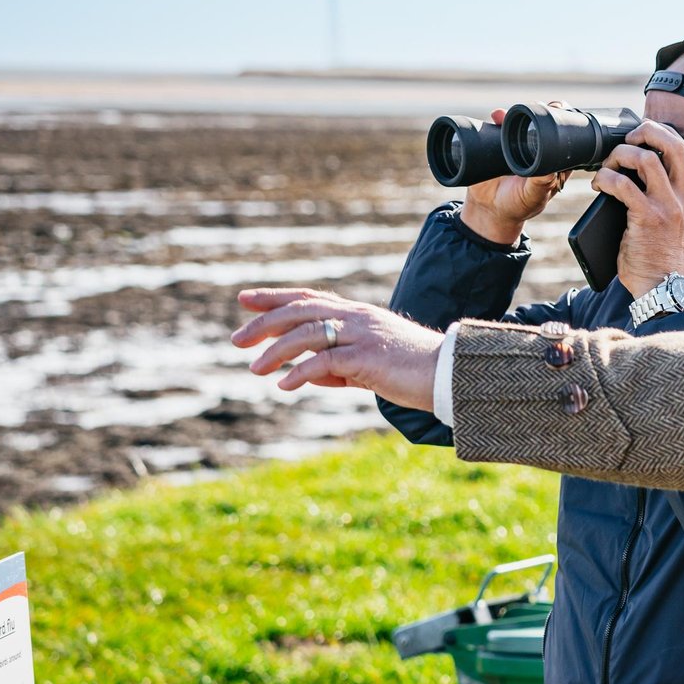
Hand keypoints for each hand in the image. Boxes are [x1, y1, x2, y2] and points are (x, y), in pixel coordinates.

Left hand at [231, 288, 442, 412]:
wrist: (447, 374)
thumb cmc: (411, 371)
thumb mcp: (367, 367)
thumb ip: (337, 368)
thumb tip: (304, 376)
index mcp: (357, 314)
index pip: (309, 298)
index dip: (275, 297)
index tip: (244, 299)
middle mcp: (356, 318)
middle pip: (300, 310)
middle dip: (263, 322)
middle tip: (236, 339)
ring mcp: (361, 335)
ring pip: (306, 334)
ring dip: (275, 352)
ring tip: (253, 369)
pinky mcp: (366, 357)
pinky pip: (323, 362)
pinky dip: (299, 373)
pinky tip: (285, 387)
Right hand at [459, 105, 570, 244]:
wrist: (488, 210)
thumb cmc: (517, 206)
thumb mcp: (532, 197)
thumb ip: (541, 184)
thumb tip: (551, 167)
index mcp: (555, 161)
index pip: (566, 136)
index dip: (566, 121)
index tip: (561, 110)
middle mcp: (539, 149)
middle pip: (545, 122)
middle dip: (543, 109)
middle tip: (537, 105)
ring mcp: (518, 144)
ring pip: (524, 120)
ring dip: (519, 111)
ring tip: (511, 112)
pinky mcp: (499, 142)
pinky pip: (500, 125)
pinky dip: (499, 117)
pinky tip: (496, 115)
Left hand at [592, 120, 683, 296]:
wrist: (662, 290)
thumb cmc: (660, 259)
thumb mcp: (677, 225)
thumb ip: (667, 199)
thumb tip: (636, 173)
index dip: (663, 134)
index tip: (643, 136)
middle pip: (672, 145)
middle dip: (646, 133)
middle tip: (626, 140)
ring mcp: (669, 208)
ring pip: (646, 159)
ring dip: (620, 156)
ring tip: (607, 168)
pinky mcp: (647, 218)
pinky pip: (624, 184)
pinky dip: (607, 178)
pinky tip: (599, 184)